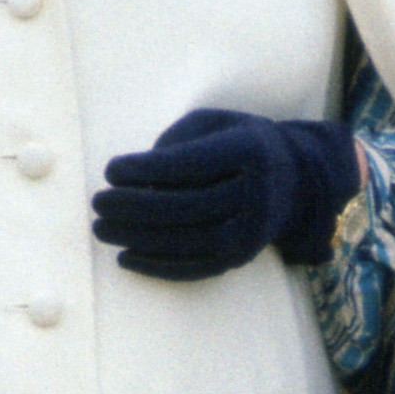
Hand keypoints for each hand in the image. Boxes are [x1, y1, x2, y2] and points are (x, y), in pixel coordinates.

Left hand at [92, 109, 360, 277]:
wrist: (296, 184)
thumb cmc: (239, 144)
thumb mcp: (213, 125)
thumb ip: (175, 143)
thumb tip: (134, 179)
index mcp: (250, 152)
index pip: (190, 164)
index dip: (145, 170)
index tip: (111, 170)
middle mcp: (256, 195)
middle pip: (186, 206)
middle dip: (134, 207)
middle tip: (98, 203)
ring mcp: (251, 232)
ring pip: (187, 241)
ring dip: (137, 238)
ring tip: (101, 229)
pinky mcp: (241, 258)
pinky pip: (195, 268)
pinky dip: (157, 266)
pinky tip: (125, 257)